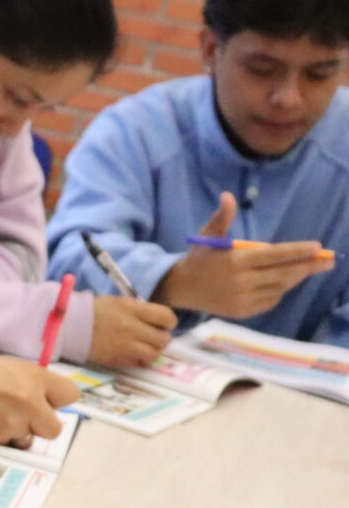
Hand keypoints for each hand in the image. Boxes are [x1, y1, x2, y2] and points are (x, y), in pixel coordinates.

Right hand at [0, 353, 80, 446]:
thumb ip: (28, 383)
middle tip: (23, 416)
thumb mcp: (7, 368)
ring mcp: (16, 423)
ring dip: (16, 432)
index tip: (46, 400)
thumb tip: (40, 397)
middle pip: (54, 428)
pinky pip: (6, 443)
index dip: (57, 400)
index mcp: (35, 377)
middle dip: (40, 425)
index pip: (70, 395)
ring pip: (28, 438)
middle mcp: (32, 401)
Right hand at [86, 296, 177, 368]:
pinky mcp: (117, 359)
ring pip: (154, 354)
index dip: (169, 322)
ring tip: (143, 347)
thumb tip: (157, 322)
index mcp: (132, 309)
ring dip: (151, 351)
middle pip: (163, 339)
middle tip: (152, 336)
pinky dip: (138, 359)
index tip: (163, 324)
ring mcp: (124, 345)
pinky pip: (138, 362)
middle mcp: (131, 327)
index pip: (167, 318)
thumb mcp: (119, 303)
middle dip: (160, 338)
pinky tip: (130, 353)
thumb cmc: (94, 311)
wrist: (68, 326)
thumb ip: (139, 311)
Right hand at [157, 193, 332, 317]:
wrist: (180, 288)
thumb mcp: (207, 236)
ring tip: (308, 268)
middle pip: (284, 273)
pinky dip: (279, 290)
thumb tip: (228, 196)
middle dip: (309, 266)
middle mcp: (241, 281)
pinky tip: (282, 282)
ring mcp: (243, 298)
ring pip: (280, 287)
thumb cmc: (198, 258)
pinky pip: (270, 299)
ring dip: (295, 277)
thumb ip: (222, 217)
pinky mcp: (243, 311)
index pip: (274, 255)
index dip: (298, 251)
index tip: (317, 247)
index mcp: (235, 261)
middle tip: (328, 261)